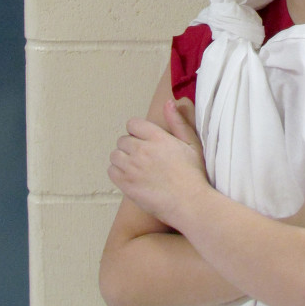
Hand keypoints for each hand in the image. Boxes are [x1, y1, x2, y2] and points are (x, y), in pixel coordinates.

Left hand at [108, 98, 206, 223]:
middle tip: (142, 157)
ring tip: (135, 167)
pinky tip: (130, 177)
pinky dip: (118, 172)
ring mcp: (132, 168)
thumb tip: (168, 102)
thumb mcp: (191, 143)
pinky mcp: (127, 185)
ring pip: (115, 155)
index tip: (144, 140)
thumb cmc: (193, 174)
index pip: (133, 124)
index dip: (137, 131)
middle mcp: (142, 150)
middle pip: (122, 140)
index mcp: (157, 137)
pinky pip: (111, 171)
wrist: (189, 203)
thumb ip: (177, 122)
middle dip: (130, 146)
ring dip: (122, 159)